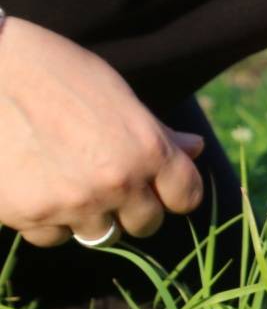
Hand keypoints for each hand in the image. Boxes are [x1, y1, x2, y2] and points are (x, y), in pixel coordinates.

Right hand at [0, 16, 204, 246]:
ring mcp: (73, 202)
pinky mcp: (29, 214)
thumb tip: (195, 148)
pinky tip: (35, 186)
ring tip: (66, 180)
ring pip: (99, 234)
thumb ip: (157, 132)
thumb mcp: (117, 94)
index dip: (173, 192)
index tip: (157, 185)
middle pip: (146, 224)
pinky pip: (52, 236)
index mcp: (148, 150)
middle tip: (105, 181)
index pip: (187, 197)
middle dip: (131, 208)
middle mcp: (118, 182)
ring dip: (89, 216)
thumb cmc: (55, 71)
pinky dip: (47, 220)